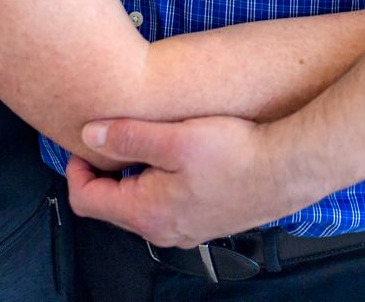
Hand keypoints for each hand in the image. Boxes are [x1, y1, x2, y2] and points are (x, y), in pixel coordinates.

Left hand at [63, 116, 306, 247]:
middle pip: (112, 205)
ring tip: (143, 142)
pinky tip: (174, 157)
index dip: (76, 169)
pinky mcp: (204, 221)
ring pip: (140, 204)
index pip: (87, 201)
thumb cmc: (236, 154)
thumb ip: (127, 137)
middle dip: (105, 171)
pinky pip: (166, 204)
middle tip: (111, 135)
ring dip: (133, 176)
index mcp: (148, 214)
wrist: (288, 168)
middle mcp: (163, 230)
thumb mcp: (175, 139)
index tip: (84, 141)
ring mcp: (185, 229)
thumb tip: (88, 135)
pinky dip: (158, 182)